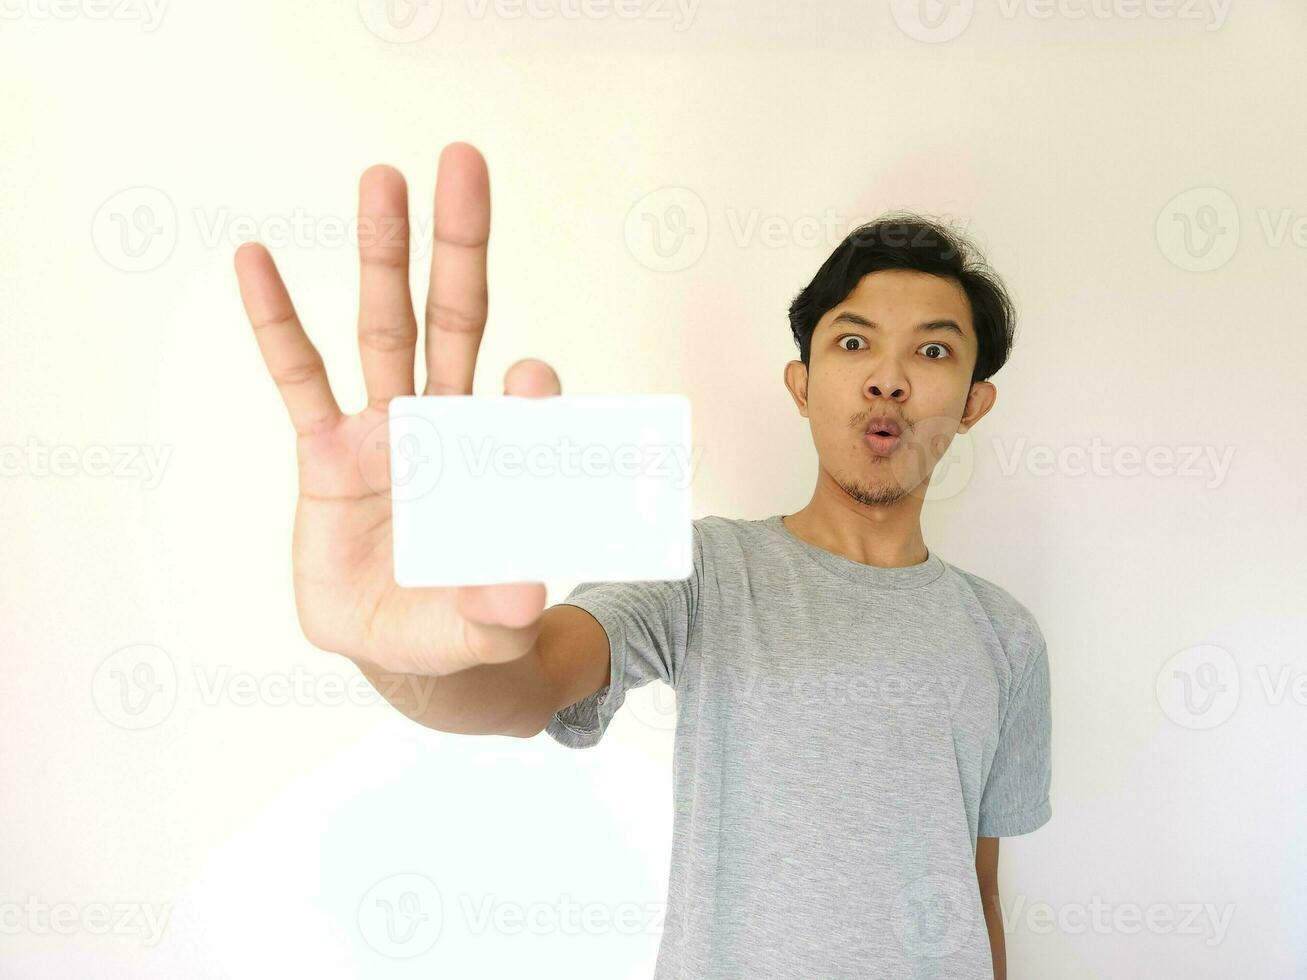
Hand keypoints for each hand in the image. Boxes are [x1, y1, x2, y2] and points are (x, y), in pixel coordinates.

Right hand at [234, 143, 558, 676]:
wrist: (406, 644)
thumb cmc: (457, 626)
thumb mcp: (482, 628)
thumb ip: (501, 609)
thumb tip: (524, 590)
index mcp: (498, 463)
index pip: (519, 406)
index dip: (528, 391)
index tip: (530, 381)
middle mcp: (448, 429)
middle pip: (455, 320)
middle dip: (460, 247)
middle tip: (466, 163)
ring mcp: (386, 432)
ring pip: (384, 329)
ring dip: (383, 256)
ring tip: (382, 177)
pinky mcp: (328, 453)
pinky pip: (298, 378)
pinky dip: (278, 323)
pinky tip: (255, 259)